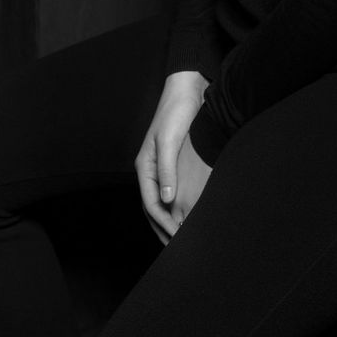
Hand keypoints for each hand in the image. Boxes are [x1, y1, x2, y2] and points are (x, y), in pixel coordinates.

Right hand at [135, 70, 206, 244]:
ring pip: (164, 202)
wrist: (189, 89)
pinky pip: (175, 191)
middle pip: (154, 207)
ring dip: (172, 220)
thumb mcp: (168, 140)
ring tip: (184, 237)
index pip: (151, 204)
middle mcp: (151, 169)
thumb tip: (166, 199)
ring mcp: (164, 167)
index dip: (163, 223)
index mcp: (145, 166)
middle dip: (164, 228)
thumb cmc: (176, 111)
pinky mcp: (176, 163)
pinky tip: (192, 213)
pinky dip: (181, 206)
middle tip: (178, 247)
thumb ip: (167, 170)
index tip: (177, 237)